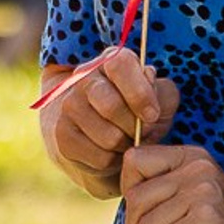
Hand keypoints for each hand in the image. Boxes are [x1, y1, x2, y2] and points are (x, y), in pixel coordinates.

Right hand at [39, 46, 180, 197]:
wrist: (105, 137)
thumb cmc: (139, 113)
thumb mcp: (160, 99)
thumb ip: (161, 90)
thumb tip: (148, 79)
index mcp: (110, 61)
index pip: (120, 64)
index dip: (139, 93)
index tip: (152, 115)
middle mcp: (84, 78)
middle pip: (110, 106)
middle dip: (134, 127)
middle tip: (142, 133)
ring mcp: (69, 106)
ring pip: (108, 137)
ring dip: (126, 145)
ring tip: (128, 141)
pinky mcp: (63, 135)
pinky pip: (99, 158)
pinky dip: (114, 161)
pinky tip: (113, 152)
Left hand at [120, 142, 223, 223]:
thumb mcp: (193, 200)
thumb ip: (162, 192)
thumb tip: (121, 204)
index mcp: (190, 156)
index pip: (133, 161)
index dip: (128, 194)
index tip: (143, 222)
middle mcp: (196, 166)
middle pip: (134, 199)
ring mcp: (203, 189)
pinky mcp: (207, 217)